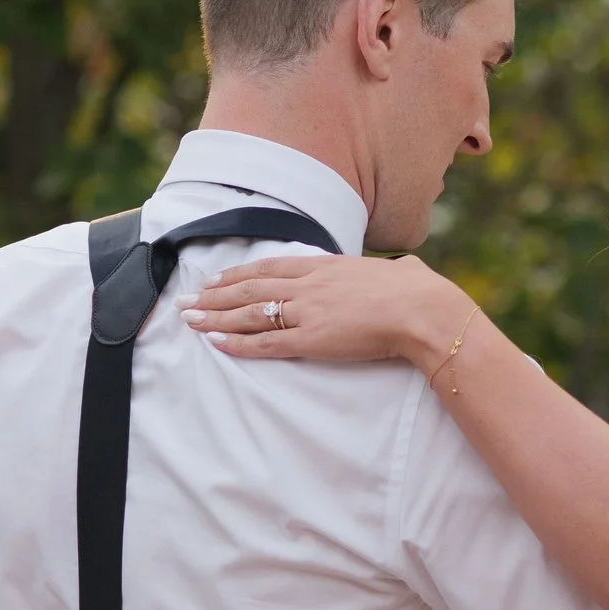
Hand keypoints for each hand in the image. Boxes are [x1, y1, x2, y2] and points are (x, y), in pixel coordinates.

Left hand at [179, 254, 479, 373]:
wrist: (421, 309)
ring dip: (217, 317)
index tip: (217, 278)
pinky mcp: (311, 339)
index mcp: (326, 267)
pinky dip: (239, 343)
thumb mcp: (402, 271)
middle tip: (187, 299)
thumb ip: (397, 268)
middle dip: (215, 294)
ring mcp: (307, 312)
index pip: (270, 267)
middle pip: (250, 288)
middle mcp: (309, 285)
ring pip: (250, 313)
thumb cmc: (418, 292)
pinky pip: (267, 343)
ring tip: (190, 319)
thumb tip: (408, 266)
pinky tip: (218, 343)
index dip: (239, 274)